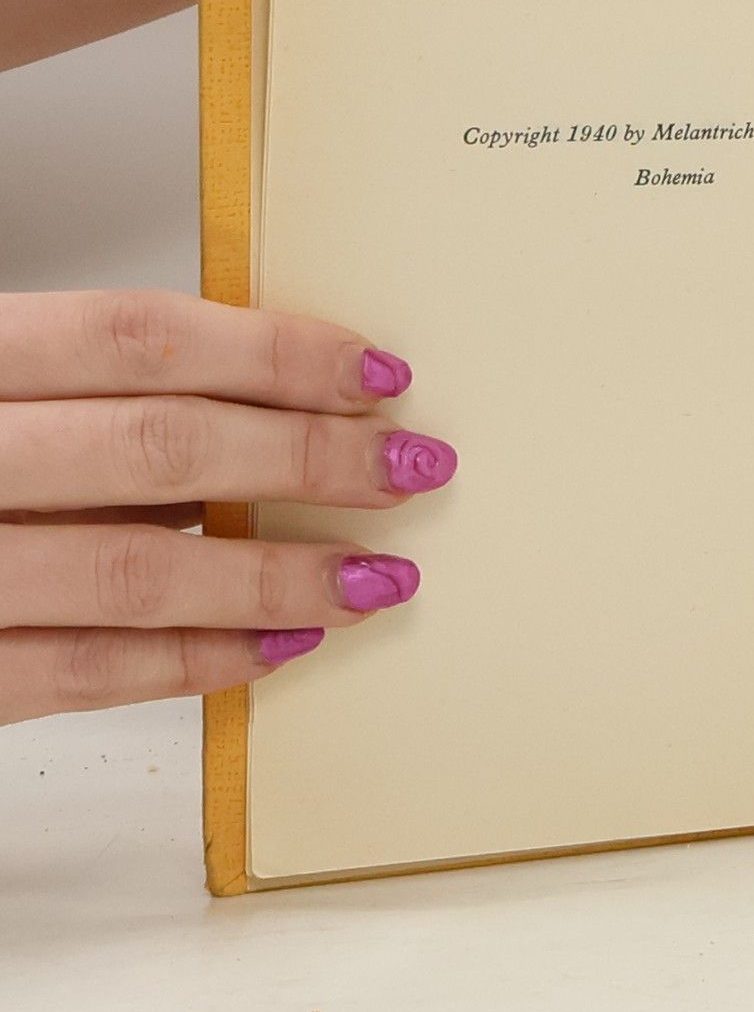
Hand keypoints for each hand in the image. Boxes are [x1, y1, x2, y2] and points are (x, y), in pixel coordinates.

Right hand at [0, 291, 456, 724]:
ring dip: (276, 578)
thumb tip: (266, 396)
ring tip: (377, 577)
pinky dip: (193, 661)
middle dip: (309, 463)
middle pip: (159, 449)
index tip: (379, 372)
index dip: (274, 353)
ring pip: (135, 570)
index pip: (137, 338)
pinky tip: (278, 649)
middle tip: (414, 468)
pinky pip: (80, 674)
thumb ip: (85, 392)